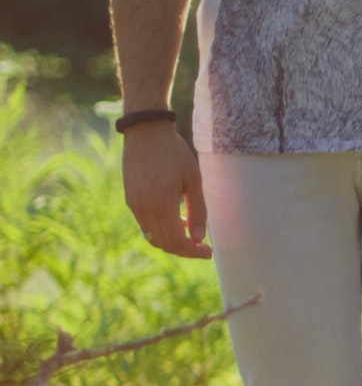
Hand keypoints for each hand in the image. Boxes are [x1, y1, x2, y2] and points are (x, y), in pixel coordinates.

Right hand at [121, 125, 209, 259]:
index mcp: (161, 204)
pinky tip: (177, 219)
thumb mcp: (193, 180)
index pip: (176, 241)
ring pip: (153, 236)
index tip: (208, 252)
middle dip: (184, 249)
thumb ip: (198, 210)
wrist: (146, 132)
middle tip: (202, 247)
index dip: (193, 252)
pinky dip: (162, 229)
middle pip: (164, 243)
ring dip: (172, 240)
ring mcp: (134, 205)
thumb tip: (199, 238)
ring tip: (191, 229)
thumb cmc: (174, 153)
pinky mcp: (130, 200)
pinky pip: (146, 225)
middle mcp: (143, 208)